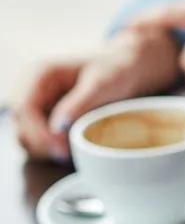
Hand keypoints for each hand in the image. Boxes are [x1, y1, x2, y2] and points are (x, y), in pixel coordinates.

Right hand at [13, 28, 180, 161]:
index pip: (24, 109)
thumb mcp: (102, 84)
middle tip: (69, 156)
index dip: (39, 134)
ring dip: (45, 149)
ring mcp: (35, 103)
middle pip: (21, 126)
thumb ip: (79, 103)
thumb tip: (56, 127)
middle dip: (42, 145)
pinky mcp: (43, 116)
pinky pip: (37, 139)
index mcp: (39, 74)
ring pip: (26, 136)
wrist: (125, 68)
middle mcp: (30, 88)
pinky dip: (50, 148)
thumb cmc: (115, 71)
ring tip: (73, 151)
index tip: (62, 150)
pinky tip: (70, 148)